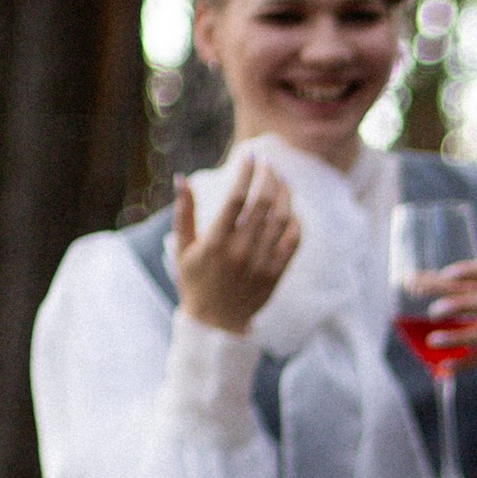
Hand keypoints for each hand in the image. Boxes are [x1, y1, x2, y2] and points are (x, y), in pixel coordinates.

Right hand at [172, 155, 298, 331]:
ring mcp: (261, 263)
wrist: (216, 322)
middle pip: (263, 204)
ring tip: (282, 180)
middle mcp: (240, 251)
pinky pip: (293, 241)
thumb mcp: (183, 247)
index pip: (236, 199)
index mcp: (215, 242)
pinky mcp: (276, 273)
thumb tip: (181, 178)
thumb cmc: (195, 281)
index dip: (246, 173)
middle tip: (269, 163)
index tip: (250, 155)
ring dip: (285, 194)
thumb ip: (184, 212)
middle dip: (268, 177)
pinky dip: (295, 221)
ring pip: (281, 220)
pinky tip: (290, 209)